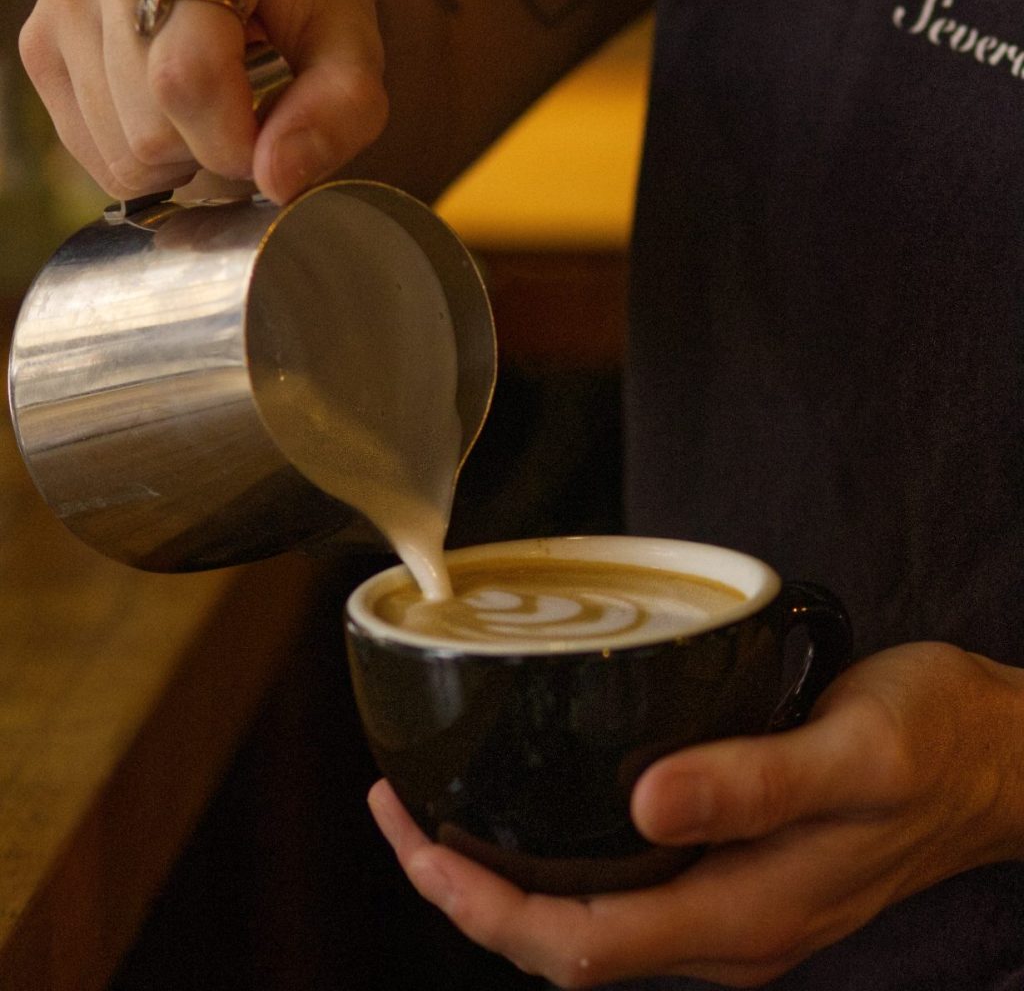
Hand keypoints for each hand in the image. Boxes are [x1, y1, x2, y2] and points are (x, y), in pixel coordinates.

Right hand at [20, 0, 387, 202]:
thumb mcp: (345, 29)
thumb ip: (339, 105)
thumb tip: (277, 182)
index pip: (186, 82)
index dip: (239, 144)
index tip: (272, 139)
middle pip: (149, 132)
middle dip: (214, 151)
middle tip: (248, 109)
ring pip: (116, 150)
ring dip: (180, 158)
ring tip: (213, 103)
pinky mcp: (42, 35)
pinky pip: (85, 145)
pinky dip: (139, 154)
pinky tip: (173, 113)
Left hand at [368, 642, 1023, 987]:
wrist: (995, 756)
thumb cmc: (933, 743)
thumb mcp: (853, 753)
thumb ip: (752, 784)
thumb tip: (643, 801)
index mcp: (742, 913)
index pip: (575, 943)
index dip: (479, 904)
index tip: (412, 838)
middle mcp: (725, 926)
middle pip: (561, 942)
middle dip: (465, 892)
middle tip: (400, 812)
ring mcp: (730, 905)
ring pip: (585, 919)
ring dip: (503, 878)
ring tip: (441, 814)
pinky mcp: (736, 870)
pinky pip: (619, 886)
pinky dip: (557, 859)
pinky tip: (536, 812)